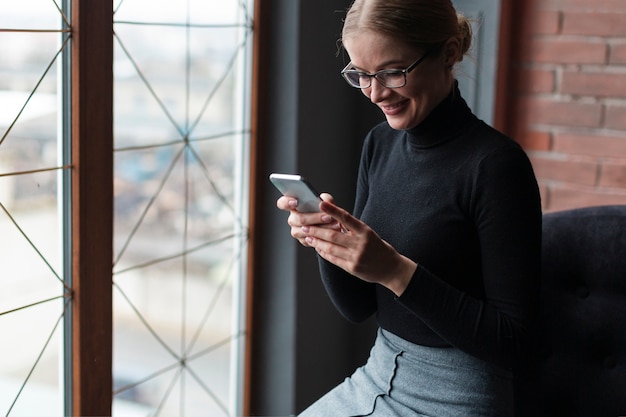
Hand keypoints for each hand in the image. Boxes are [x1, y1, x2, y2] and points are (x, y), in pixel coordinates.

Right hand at [276, 193, 345, 246]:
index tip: (296, 202)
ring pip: (304, 231)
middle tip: (328, 217)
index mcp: (294, 206)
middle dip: (314, 217)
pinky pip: (311, 240)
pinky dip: (322, 236)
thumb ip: (325, 199)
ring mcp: (297, 231)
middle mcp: (293, 219)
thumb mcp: (327, 201)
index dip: (286, 202)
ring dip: (321, 228)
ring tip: (335, 225)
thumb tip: (324, 202)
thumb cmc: (326, 210)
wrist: (332, 224)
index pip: (282, 203)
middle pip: (298, 219)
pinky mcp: (304, 240)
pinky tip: (332, 233)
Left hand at [301, 200, 416, 295]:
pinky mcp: (352, 268)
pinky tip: (318, 247)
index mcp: (365, 231)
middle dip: (316, 230)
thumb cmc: (377, 246)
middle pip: (333, 235)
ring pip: (331, 248)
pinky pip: (334, 259)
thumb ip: (351, 226)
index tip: (321, 203)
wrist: (390, 267)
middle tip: (304, 225)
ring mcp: (356, 257)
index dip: (333, 210)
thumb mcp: (368, 232)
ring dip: (317, 241)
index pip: (346, 217)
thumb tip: (333, 216)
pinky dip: (324, 253)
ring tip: (308, 236)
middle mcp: (361, 243)